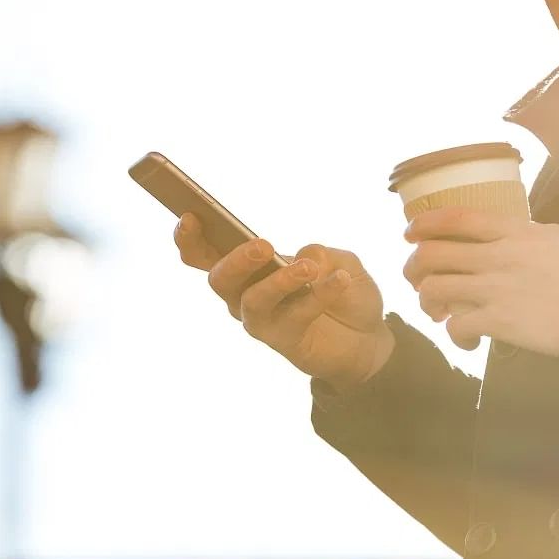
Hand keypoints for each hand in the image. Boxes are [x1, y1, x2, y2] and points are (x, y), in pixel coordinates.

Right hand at [174, 213, 393, 390]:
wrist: (369, 335)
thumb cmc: (343, 292)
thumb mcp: (341, 261)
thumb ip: (323, 253)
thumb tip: (306, 257)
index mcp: (248, 267)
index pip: (204, 255)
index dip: (189, 239)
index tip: (189, 217)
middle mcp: (245, 294)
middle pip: (219, 279)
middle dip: (236, 260)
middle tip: (263, 245)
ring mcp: (263, 320)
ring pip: (253, 301)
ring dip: (279, 281)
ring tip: (309, 269)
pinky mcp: (284, 341)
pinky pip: (294, 316)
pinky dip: (318, 295)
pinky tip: (340, 281)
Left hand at [403, 207, 558, 358]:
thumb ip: (541, 237)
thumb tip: (531, 235)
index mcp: (520, 233)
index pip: (459, 218)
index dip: (427, 224)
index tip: (411, 232)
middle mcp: (501, 256)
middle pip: (434, 254)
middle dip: (415, 268)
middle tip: (416, 281)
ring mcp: (498, 288)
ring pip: (434, 289)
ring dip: (428, 304)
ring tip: (438, 315)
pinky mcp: (501, 322)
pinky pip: (456, 326)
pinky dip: (455, 336)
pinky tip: (467, 343)